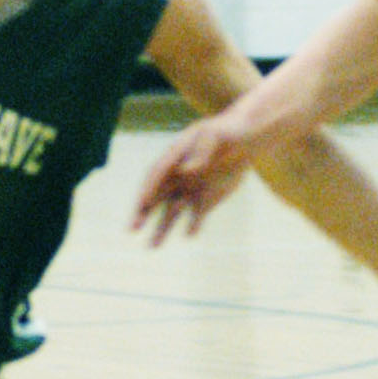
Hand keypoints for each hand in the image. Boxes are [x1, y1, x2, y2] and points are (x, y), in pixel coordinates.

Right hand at [132, 113, 254, 244]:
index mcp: (175, 156)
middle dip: (143, 213)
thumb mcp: (215, 135)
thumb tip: (186, 170)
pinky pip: (196, 216)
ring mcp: (190, 189)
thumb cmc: (228, 131)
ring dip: (162, 229)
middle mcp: (177, 176)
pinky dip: (193, 226)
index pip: (156, 174)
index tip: (143, 202)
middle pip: (156, 197)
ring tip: (152, 247)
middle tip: (132, 228)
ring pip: (171, 212)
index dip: (149, 189)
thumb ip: (201, 152)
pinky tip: (190, 234)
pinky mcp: (206, 200)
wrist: (245, 140)